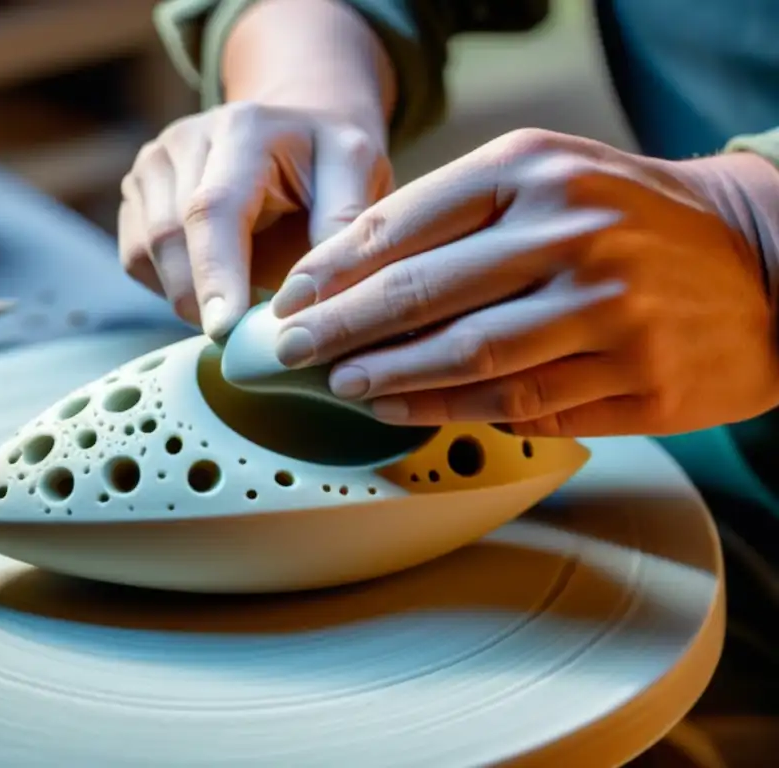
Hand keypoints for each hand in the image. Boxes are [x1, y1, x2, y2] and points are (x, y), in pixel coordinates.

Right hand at [117, 101, 392, 336]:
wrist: (296, 138)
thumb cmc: (329, 163)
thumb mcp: (357, 173)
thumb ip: (341, 222)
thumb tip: (308, 293)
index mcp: (243, 129)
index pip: (214, 208)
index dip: (215, 273)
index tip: (225, 330)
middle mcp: (185, 140)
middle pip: (169, 236)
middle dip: (201, 300)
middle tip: (245, 340)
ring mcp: (151, 166)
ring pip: (144, 253)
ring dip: (186, 296)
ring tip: (239, 305)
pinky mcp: (135, 196)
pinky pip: (135, 261)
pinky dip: (170, 287)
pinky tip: (214, 284)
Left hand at [270, 128, 778, 436]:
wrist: (760, 258)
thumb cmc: (630, 215)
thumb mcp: (549, 175)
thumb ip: (458, 211)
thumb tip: (353, 266)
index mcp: (537, 172)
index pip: (408, 222)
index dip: (336, 268)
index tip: (292, 299)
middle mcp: (573, 235)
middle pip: (425, 292)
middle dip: (342, 328)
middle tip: (291, 352)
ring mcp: (610, 312)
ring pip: (468, 356)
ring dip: (389, 376)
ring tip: (342, 383)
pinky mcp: (638, 379)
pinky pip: (521, 403)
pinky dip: (451, 409)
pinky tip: (404, 408)